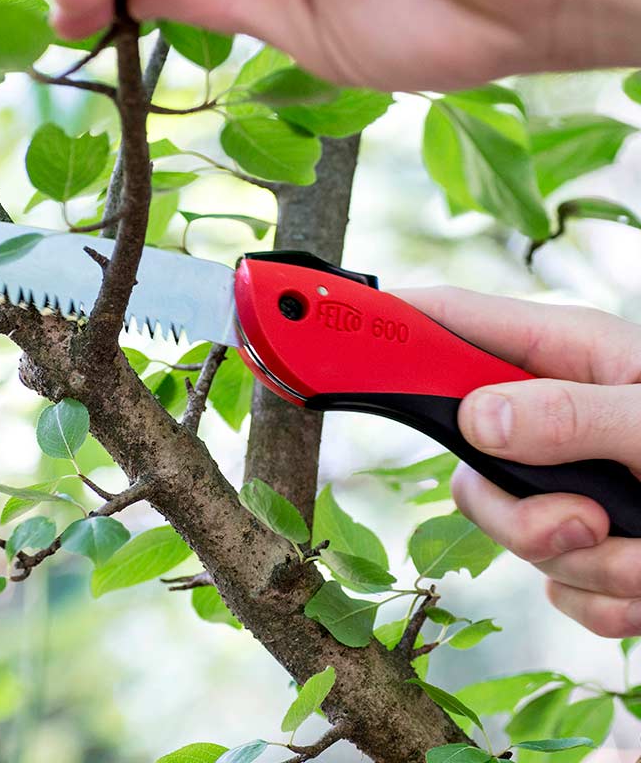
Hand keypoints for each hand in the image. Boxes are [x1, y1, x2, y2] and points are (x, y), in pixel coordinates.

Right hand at [404, 286, 640, 637]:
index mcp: (565, 357)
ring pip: (511, 532)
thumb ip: (574, 416)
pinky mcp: (591, 542)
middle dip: (516, 510)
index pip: (445, 323)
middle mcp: (556, 417)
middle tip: (584, 521)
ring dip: (584, 564)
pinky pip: (557, 585)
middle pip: (463, 456)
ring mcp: (569, 483)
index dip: (377, 323)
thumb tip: (476, 425)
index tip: (314, 329)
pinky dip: (609, 601)